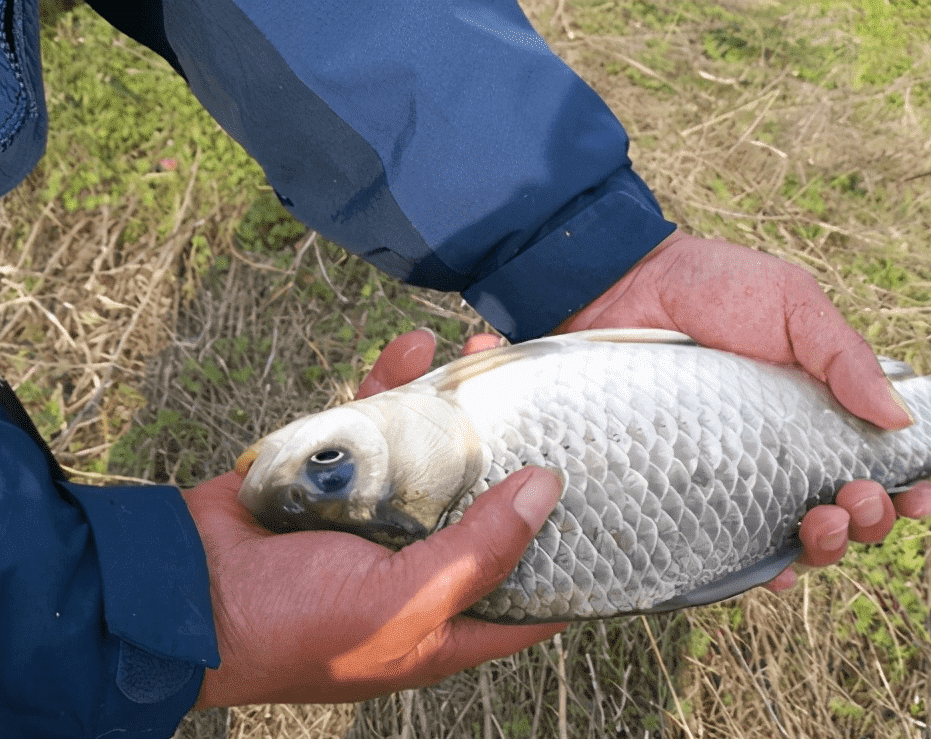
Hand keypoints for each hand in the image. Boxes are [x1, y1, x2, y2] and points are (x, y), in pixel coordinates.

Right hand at [186, 331, 563, 706]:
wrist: (182, 590)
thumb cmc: (295, 626)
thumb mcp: (403, 603)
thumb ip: (480, 552)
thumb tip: (548, 491)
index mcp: (446, 618)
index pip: (533, 595)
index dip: (575, 559)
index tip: (614, 507)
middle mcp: (421, 565)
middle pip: (488, 506)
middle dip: (517, 452)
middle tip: (547, 397)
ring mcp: (380, 515)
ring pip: (436, 452)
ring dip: (459, 403)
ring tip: (485, 351)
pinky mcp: (338, 474)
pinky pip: (377, 424)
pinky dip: (392, 384)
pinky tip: (414, 348)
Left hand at [560, 230, 930, 590]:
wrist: (625, 288)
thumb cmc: (713, 287)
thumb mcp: (792, 303)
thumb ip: (844, 356)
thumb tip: (902, 419)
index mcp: (819, 409)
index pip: (875, 462)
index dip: (907, 488)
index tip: (921, 494)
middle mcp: (782, 451)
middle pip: (845, 511)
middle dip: (870, 520)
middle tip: (860, 498)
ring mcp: (735, 476)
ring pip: (796, 538)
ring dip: (827, 546)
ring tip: (824, 522)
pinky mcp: (688, 493)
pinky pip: (729, 548)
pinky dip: (761, 568)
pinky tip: (774, 569)